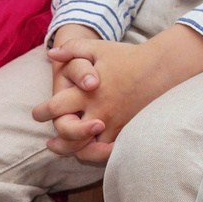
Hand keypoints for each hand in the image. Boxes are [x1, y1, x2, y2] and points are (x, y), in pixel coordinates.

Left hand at [33, 26, 202, 163]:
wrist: (163, 68)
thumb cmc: (128, 57)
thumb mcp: (98, 48)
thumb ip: (72, 49)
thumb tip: (51, 53)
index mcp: (86, 93)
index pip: (55, 108)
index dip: (42, 112)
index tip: (39, 114)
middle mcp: (98, 112)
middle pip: (68, 135)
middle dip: (56, 141)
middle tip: (50, 142)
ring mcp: (114, 124)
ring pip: (86, 149)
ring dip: (74, 150)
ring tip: (68, 150)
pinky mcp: (127, 131)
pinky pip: (108, 151)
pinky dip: (97, 153)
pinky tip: (92, 150)